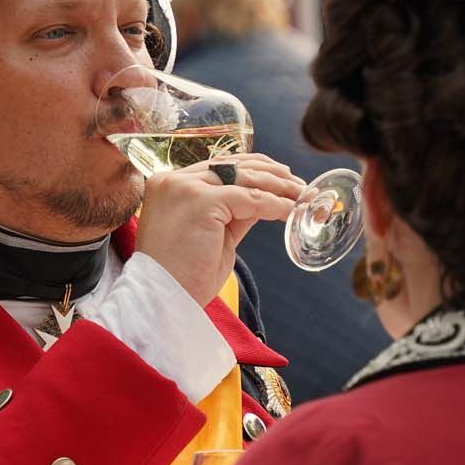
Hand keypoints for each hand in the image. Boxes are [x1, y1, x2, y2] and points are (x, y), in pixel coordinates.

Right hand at [135, 154, 303, 305]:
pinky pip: (249, 197)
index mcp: (170, 185)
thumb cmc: (183, 276)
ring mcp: (185, 188)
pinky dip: (274, 204)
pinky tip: (290, 212)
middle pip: (232, 164)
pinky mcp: (200, 202)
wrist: (162, 300)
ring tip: (301, 197)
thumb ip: (232, 212)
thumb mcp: (212, 234)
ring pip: (244, 177)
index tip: (281, 176)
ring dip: (278, 186)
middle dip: (271, 173)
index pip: (218, 165)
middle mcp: (174, 180)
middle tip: (299, 185)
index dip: (253, 168)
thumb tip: (263, 198)